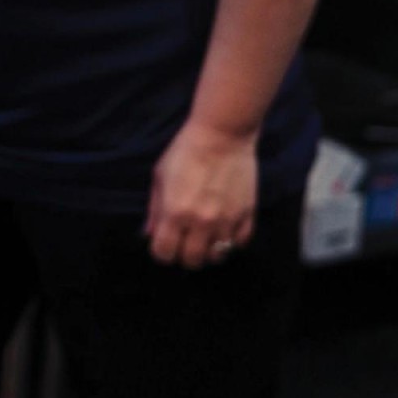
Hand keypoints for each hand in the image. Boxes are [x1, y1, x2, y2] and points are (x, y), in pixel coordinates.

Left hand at [146, 120, 257, 268]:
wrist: (221, 136)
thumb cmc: (185, 152)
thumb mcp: (160, 177)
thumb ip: (154, 210)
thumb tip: (150, 234)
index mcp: (175, 213)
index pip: (164, 253)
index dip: (162, 251)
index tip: (164, 243)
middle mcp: (201, 223)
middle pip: (192, 261)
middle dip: (185, 255)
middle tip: (185, 242)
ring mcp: (226, 221)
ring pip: (218, 256)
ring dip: (209, 250)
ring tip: (205, 236)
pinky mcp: (247, 215)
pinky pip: (240, 243)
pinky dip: (231, 240)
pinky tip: (224, 228)